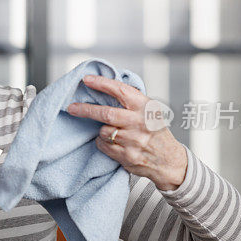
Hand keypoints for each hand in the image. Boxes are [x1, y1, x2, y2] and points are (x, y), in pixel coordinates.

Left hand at [66, 74, 187, 190]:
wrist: (169, 160)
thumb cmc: (155, 132)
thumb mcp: (151, 111)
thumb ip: (131, 101)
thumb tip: (102, 87)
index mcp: (146, 107)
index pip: (120, 91)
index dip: (101, 83)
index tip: (86, 80)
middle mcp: (140, 123)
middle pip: (106, 113)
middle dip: (85, 109)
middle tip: (71, 107)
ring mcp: (134, 141)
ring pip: (103, 131)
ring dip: (101, 131)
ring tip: (111, 131)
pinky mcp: (127, 156)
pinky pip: (104, 146)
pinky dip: (103, 143)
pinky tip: (113, 143)